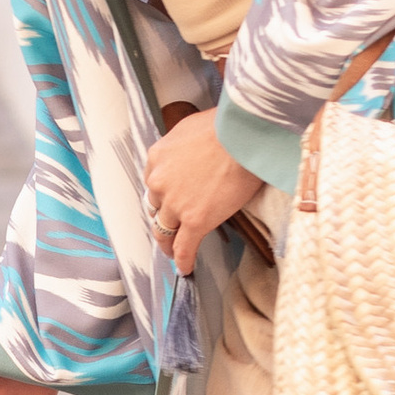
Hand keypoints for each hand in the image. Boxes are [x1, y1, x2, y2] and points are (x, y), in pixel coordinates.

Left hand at [144, 116, 266, 274]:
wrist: (241, 136)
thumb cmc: (224, 126)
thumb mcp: (189, 128)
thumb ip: (182, 147)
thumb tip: (191, 152)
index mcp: (156, 158)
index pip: (153, 183)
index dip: (161, 195)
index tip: (167, 202)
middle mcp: (159, 182)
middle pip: (156, 207)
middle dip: (163, 217)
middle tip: (170, 226)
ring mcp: (175, 204)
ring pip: (165, 230)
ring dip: (168, 242)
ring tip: (173, 250)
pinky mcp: (195, 221)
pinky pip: (184, 247)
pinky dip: (183, 260)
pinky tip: (185, 268)